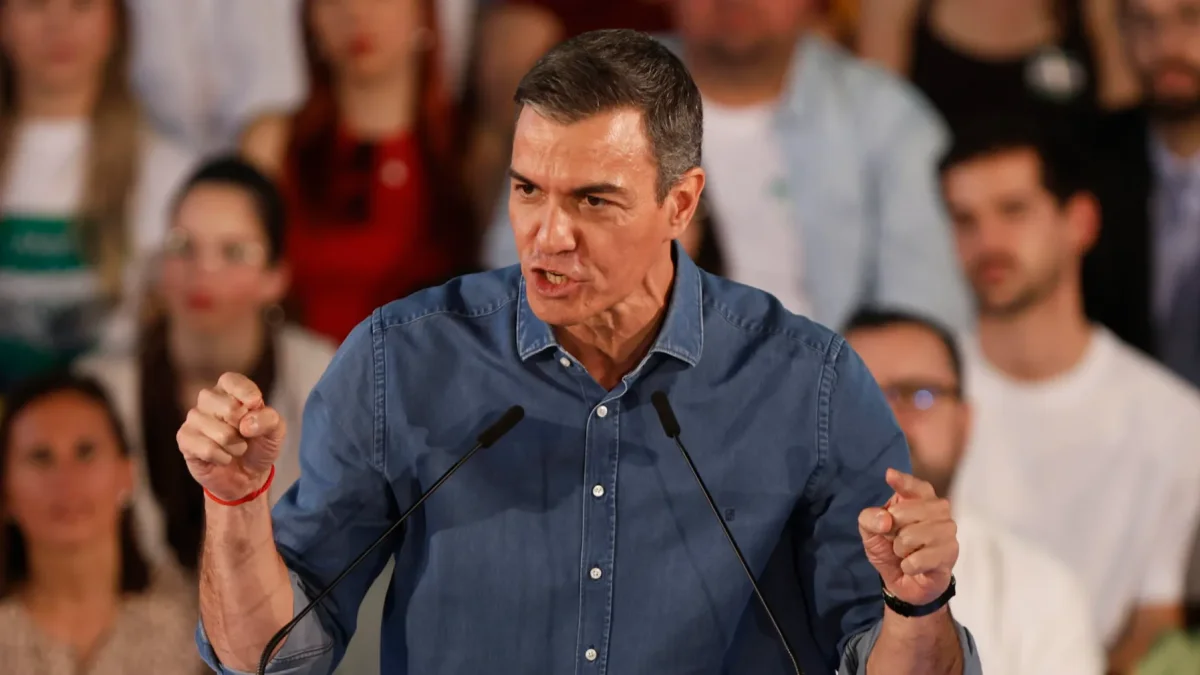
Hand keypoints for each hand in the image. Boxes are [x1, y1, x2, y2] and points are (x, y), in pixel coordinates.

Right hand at [176, 372, 285, 502]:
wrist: (247, 476)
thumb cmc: (259, 445)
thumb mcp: (275, 431)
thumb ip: (269, 419)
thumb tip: (246, 424)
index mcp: (229, 390)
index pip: (231, 380)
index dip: (245, 392)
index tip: (256, 404)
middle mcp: (208, 400)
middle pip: (228, 407)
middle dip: (245, 428)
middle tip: (245, 435)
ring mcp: (194, 419)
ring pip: (220, 432)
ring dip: (236, 446)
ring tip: (236, 448)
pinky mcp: (185, 439)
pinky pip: (207, 449)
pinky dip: (222, 458)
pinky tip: (223, 458)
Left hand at [858, 468, 957, 605]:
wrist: (905, 583)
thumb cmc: (890, 549)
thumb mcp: (870, 533)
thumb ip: (869, 520)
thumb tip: (885, 520)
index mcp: (918, 499)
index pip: (915, 486)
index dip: (903, 482)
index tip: (889, 475)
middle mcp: (938, 510)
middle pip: (904, 512)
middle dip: (892, 530)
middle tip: (897, 540)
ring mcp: (947, 531)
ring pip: (911, 536)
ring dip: (900, 550)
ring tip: (907, 554)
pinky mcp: (950, 553)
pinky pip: (919, 558)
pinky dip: (908, 565)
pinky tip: (914, 566)